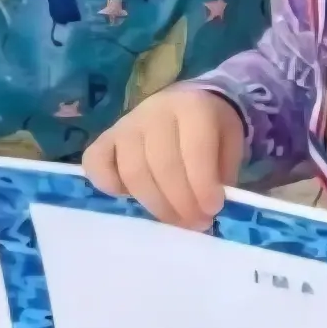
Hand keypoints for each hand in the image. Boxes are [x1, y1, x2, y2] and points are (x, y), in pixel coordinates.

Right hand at [83, 89, 245, 230]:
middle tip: (196, 222)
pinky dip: (109, 185)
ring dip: (155, 204)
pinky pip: (95, 163)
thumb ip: (223, 172)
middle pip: (162, 165)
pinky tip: (131, 198)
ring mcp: (126, 124)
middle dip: (181, 202)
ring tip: (176, 219)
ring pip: (132, 171)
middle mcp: (155, 112)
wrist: (186, 105)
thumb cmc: (212, 131)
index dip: (203, 185)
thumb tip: (207, 208)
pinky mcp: (105, 138)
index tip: (213, 209)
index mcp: (193, 107)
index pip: (195, 150)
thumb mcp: (230, 144)